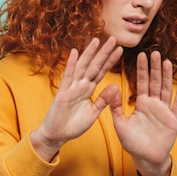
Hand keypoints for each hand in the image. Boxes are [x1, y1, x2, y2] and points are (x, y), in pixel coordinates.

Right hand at [31, 37, 122, 160]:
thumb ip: (103, 100)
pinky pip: (68, 77)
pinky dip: (71, 64)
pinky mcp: (63, 93)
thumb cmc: (73, 125)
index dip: (110, 61)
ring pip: (82, 67)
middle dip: (103, 53)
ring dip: (89, 54)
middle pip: (94, 66)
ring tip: (97, 40)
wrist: (56, 135)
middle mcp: (80, 85)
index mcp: (87, 90)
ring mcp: (71, 88)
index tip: (120, 50)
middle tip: (114, 39)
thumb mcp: (93, 113)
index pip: (101, 72)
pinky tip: (74, 52)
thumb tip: (116, 87)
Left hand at [110, 51, 176, 175]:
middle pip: (155, 82)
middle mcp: (153, 104)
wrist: (146, 158)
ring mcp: (164, 111)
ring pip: (166, 89)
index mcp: (141, 104)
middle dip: (155, 68)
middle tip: (155, 52)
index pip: (141, 83)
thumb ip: (115, 107)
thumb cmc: (132, 142)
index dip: (141, 69)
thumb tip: (111, 89)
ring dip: (167, 76)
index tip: (140, 55)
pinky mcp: (173, 120)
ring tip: (167, 62)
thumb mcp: (120, 124)